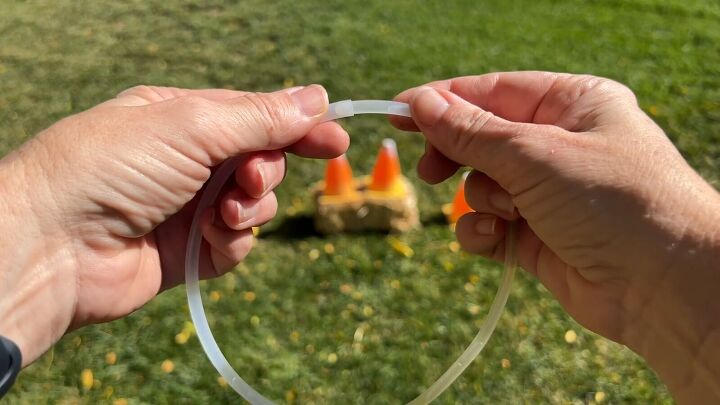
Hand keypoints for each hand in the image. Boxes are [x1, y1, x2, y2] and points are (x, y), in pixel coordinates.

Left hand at [0, 84, 348, 365]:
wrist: (53, 246)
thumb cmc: (111, 168)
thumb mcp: (192, 126)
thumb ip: (259, 117)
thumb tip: (316, 96)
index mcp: (182, 117)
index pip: (256, 115)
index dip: (298, 126)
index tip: (336, 138)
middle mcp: (187, 160)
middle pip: (261, 161)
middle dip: (266, 171)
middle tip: (251, 180)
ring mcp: (188, 206)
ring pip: (254, 206)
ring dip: (250, 209)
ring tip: (224, 213)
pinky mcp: (187, 251)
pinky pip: (235, 244)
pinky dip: (230, 242)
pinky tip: (209, 240)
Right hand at [392, 72, 719, 401]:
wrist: (665, 287)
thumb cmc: (614, 201)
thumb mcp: (534, 153)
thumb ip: (470, 131)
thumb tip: (419, 101)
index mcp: (572, 104)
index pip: (492, 92)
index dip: (443, 101)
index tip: (399, 112)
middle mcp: (560, 145)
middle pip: (482, 138)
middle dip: (455, 154)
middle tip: (429, 169)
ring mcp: (548, 193)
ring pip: (481, 185)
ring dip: (480, 199)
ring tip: (505, 211)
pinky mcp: (537, 236)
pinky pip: (489, 225)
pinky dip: (481, 232)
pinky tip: (493, 239)